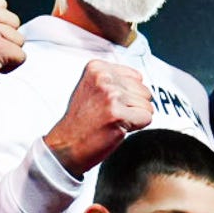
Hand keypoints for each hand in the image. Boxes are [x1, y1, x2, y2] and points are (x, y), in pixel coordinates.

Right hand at [44, 60, 153, 176]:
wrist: (66, 145)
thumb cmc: (80, 121)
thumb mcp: (92, 88)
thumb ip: (114, 80)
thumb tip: (140, 81)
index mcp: (97, 68)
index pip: (137, 77)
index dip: (128, 95)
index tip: (110, 103)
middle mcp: (103, 78)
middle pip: (144, 90)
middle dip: (133, 106)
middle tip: (111, 114)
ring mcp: (110, 95)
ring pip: (147, 105)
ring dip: (134, 117)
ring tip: (113, 121)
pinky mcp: (117, 114)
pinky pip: (146, 118)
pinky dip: (136, 127)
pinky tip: (117, 128)